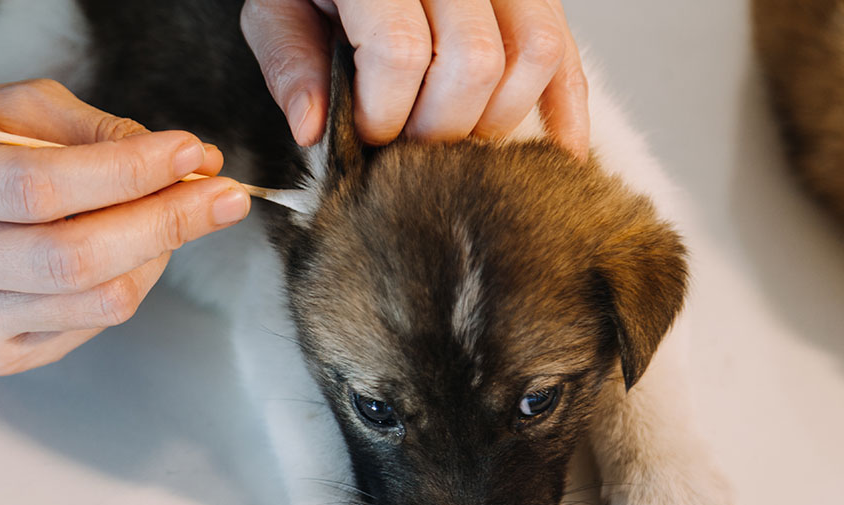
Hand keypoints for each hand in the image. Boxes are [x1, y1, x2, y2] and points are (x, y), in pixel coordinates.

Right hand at [0, 80, 249, 374]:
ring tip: (178, 214)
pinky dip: (129, 285)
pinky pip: (90, 328)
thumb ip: (90, 129)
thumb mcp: (4, 107)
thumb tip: (185, 162)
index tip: (192, 153)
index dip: (126, 172)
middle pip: (72, 259)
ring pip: (93, 302)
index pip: (38, 187)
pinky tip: (128, 250)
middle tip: (225, 196)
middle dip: (166, 223)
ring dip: (158, 255)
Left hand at [241, 0, 588, 157]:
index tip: (364, 135)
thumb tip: (315, 129)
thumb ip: (290, 61)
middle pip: (475, 63)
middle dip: (438, 127)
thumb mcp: (276, 4)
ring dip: (496, 119)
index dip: (382, 115)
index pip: (401, 54)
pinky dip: (568, 106)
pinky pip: (566, 51)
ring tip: (451, 135)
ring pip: (534, 54)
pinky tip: (560, 150)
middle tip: (406, 143)